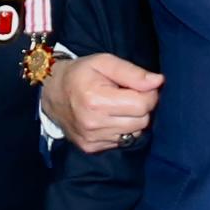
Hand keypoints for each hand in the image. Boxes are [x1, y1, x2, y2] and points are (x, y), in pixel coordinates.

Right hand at [44, 52, 161, 147]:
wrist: (51, 93)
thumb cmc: (80, 73)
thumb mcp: (104, 62)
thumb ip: (132, 72)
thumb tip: (158, 82)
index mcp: (96, 100)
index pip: (143, 105)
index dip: (149, 93)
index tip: (140, 86)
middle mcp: (93, 124)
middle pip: (142, 121)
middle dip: (141, 106)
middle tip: (128, 94)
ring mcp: (92, 139)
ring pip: (134, 133)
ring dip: (133, 119)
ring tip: (117, 105)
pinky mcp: (91, 147)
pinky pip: (122, 141)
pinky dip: (122, 129)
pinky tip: (110, 117)